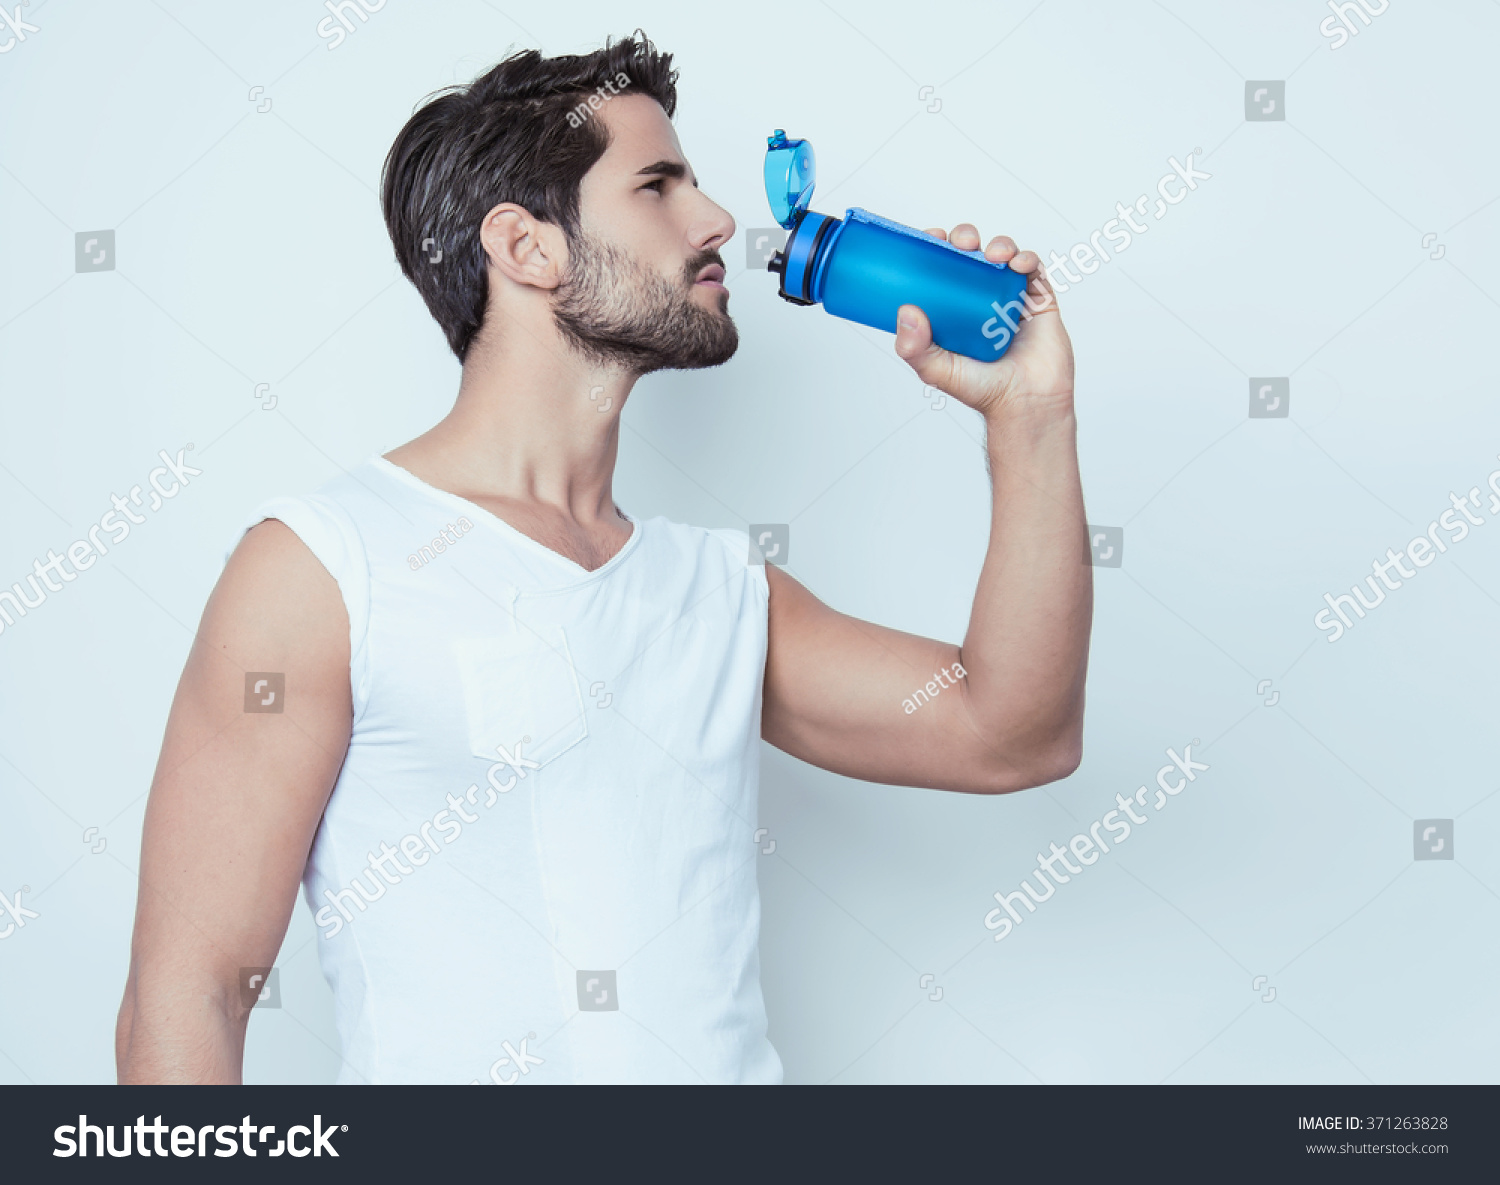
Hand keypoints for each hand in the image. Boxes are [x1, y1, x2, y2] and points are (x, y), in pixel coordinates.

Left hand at [893, 224, 1074, 420]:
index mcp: (954, 309)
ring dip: (999, 244)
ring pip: (1004, 256)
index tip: (929, 237)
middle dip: (965, 238)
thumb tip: (906, 311)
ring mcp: (1011, 297)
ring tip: (993, 255)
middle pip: (971, 255)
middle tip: (961, 243)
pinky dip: (1026, 259)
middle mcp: (981, 299)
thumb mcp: (937, 370)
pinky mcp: (1038, 300)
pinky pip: (1034, 269)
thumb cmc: (983, 390)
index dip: (935, 248)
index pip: (941, 269)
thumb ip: (915, 347)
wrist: (1026, 404)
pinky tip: (1018, 264)